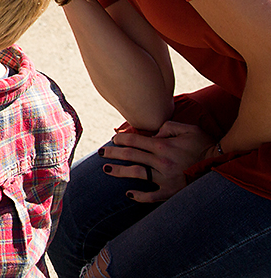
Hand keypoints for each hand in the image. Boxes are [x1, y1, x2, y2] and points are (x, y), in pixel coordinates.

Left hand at [99, 121, 214, 202]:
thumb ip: (169, 126)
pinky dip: (139, 196)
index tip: (113, 139)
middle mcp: (161, 162)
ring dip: (119, 172)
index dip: (121, 139)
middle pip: (131, 156)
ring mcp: (165, 178)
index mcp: (163, 146)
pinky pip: (152, 196)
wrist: (221, 166)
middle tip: (101, 152)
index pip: (135, 141)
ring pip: (136, 174)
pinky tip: (128, 194)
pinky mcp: (171, 192)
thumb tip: (154, 131)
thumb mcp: (189, 129)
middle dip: (113, 153)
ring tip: (107, 170)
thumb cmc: (204, 145)